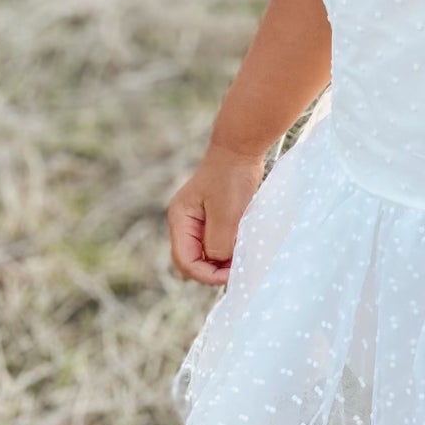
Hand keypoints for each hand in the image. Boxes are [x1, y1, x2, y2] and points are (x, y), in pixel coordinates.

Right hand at [167, 143, 267, 285]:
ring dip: (222, 261)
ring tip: (243, 259)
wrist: (241, 149)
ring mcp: (198, 220)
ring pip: (206, 253)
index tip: (231, 275)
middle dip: (213, 270)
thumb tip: (218, 263)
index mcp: (180, 221)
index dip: (206, 275)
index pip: (185, 261)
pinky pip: (217, 242)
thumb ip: (218, 243)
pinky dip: (228, 250)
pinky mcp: (213, 217)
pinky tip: (243, 249)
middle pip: (192, 260)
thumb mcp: (226, 215)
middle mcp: (185, 223)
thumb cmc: (232, 178)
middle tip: (238, 270)